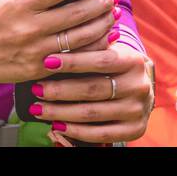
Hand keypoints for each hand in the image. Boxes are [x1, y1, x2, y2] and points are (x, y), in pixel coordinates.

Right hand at [0, 0, 118, 82]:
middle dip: (100, 2)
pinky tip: (102, 41)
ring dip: (100, 25)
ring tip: (110, 14)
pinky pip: (71, 60)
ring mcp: (34, 51)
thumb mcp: (6, 0)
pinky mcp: (37, 71)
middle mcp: (29, 27)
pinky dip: (90, 49)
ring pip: (79, 37)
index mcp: (20, 4)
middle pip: (77, 12)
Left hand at [35, 43, 154, 145]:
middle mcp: (138, 86)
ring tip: (38, 108)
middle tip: (36, 88)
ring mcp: (137, 110)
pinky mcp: (135, 130)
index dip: (73, 62)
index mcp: (134, 61)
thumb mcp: (108, 51)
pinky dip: (75, 131)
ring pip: (92, 113)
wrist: (141, 89)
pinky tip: (56, 125)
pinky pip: (100, 135)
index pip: (100, 61)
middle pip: (92, 89)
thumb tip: (56, 41)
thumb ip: (89, 47)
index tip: (47, 61)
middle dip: (59, 90)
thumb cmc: (115, 66)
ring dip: (60, 112)